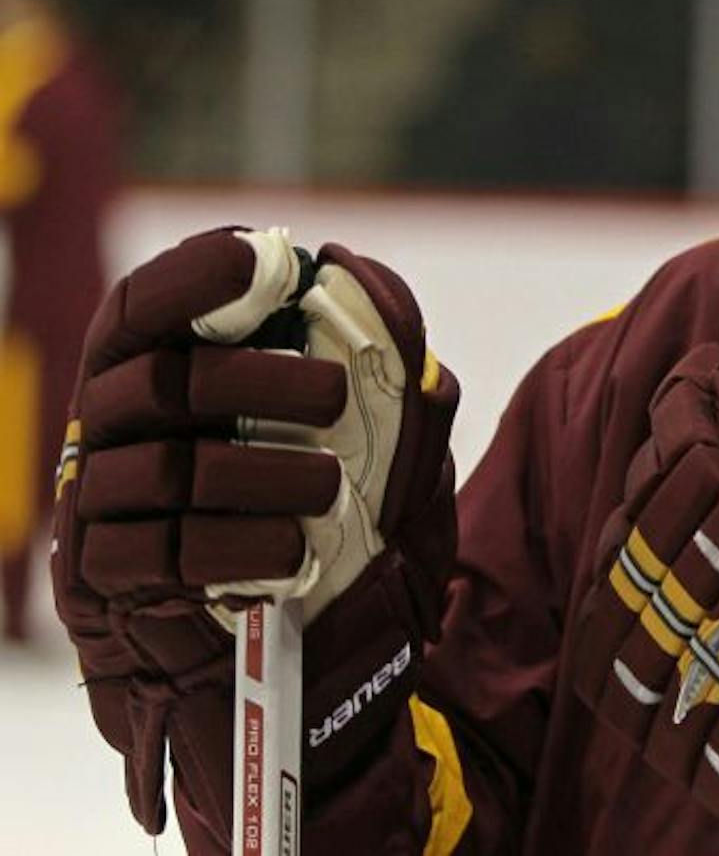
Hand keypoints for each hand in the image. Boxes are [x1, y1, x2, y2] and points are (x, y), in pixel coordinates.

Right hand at [51, 228, 459, 836]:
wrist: (315, 691)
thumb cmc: (342, 559)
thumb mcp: (388, 468)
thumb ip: (387, 387)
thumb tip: (381, 291)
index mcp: (163, 389)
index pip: (142, 309)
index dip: (188, 276)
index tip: (259, 259)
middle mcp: (112, 441)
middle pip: (156, 379)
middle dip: (251, 377)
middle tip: (331, 394)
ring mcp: (99, 514)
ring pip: (160, 463)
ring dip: (257, 470)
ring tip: (328, 491)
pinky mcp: (99, 587)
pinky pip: (152, 549)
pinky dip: (232, 543)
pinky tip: (289, 550)